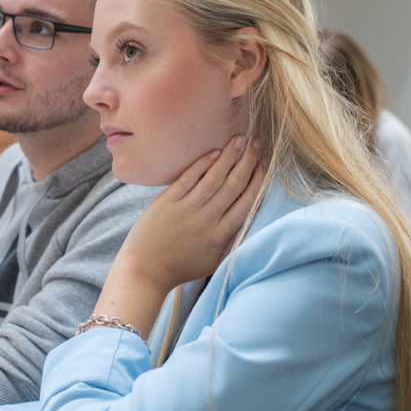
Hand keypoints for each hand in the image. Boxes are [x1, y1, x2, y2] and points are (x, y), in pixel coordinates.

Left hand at [97, 136, 264, 323]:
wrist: (145, 270)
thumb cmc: (180, 268)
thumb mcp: (213, 261)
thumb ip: (231, 242)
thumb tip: (250, 222)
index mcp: (221, 235)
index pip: (248, 202)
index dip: (258, 180)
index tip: (265, 165)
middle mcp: (207, 220)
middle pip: (234, 185)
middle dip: (248, 162)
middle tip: (257, 144)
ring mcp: (187, 209)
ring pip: (214, 177)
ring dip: (230, 157)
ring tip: (240, 139)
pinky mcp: (167, 202)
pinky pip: (189, 178)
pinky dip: (203, 163)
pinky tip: (215, 151)